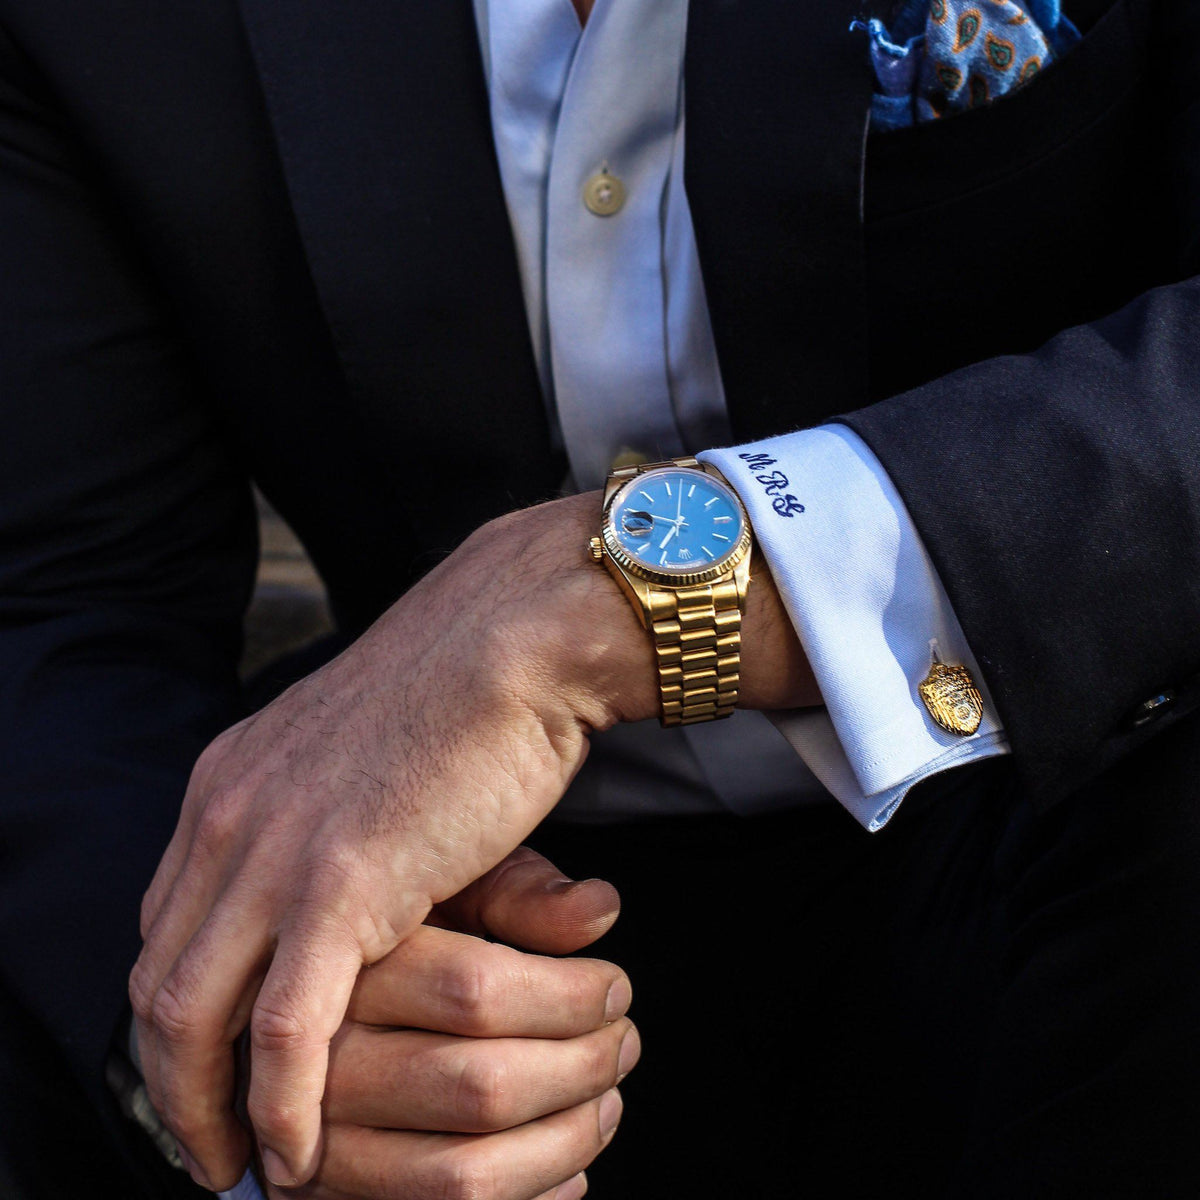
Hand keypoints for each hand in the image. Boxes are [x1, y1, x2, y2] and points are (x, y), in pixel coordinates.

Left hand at [131, 492, 814, 1191]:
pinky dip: (282, 1107)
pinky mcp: (341, 884)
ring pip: (194, 1017)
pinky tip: (302, 1153)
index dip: (177, 1013)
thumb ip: (334, 832)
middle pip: (158, 980)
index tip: (207, 1070)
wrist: (520, 639)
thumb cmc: (468, 701)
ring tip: (253, 1170)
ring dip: (210, 1111)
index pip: (165, 925)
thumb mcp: (369, 766)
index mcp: (230, 783)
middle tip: (213, 1146)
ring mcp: (276, 848)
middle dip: (172, 1079)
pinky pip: (285, 1029)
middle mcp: (228, 814)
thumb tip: (356, 911)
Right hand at [256, 848, 637, 1199]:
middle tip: (624, 1042)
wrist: (285, 990)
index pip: (478, 991)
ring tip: (608, 1101)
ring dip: (564, 1146)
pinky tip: (568, 1166)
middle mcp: (322, 1056)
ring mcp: (316, 1141)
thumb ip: (516, 891)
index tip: (616, 987)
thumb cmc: (392, 925)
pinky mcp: (326, 1195)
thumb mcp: (444, 881)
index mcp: (348, 960)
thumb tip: (600, 910)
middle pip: (481, 1088)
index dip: (570, 998)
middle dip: (581, 1071)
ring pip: (465, 1175)